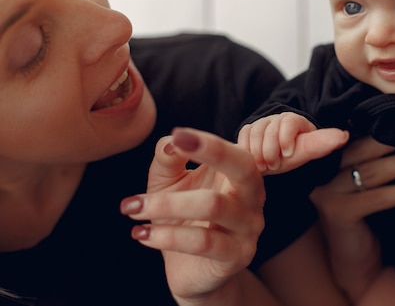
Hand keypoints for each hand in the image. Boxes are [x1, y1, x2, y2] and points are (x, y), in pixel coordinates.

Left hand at [120, 127, 264, 303]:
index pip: (234, 149)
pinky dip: (167, 236)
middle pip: (244, 167)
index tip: (177, 134)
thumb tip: (171, 142)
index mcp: (242, 174)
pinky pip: (202, 241)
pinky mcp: (237, 256)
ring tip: (132, 207)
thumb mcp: (171, 182)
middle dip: (212, 151)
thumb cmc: (182, 217)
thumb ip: (170, 158)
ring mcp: (249, 227)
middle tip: (174, 147)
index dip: (208, 140)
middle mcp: (253, 197)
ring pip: (213, 204)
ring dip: (166, 204)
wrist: (189, 269)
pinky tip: (141, 234)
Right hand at [238, 112, 348, 172]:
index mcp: (294, 120)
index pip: (289, 122)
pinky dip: (247, 149)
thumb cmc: (293, 154)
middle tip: (273, 165)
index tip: (288, 154)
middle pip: (269, 128)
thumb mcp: (307, 151)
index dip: (286, 138)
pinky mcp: (248, 128)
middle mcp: (277, 118)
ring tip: (263, 166)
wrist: (275, 158)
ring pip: (254, 131)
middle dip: (270, 150)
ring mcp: (261, 122)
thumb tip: (344, 135)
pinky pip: (243, 135)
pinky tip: (253, 160)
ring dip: (257, 152)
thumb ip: (323, 143)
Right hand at [309, 137, 394, 300]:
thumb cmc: (366, 219)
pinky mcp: (338, 213)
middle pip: (361, 150)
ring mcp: (327, 193)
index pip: (356, 138)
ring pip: (371, 172)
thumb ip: (372, 160)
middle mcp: (322, 174)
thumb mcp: (366, 184)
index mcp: (328, 162)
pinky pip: (376, 197)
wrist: (355, 263)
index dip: (381, 129)